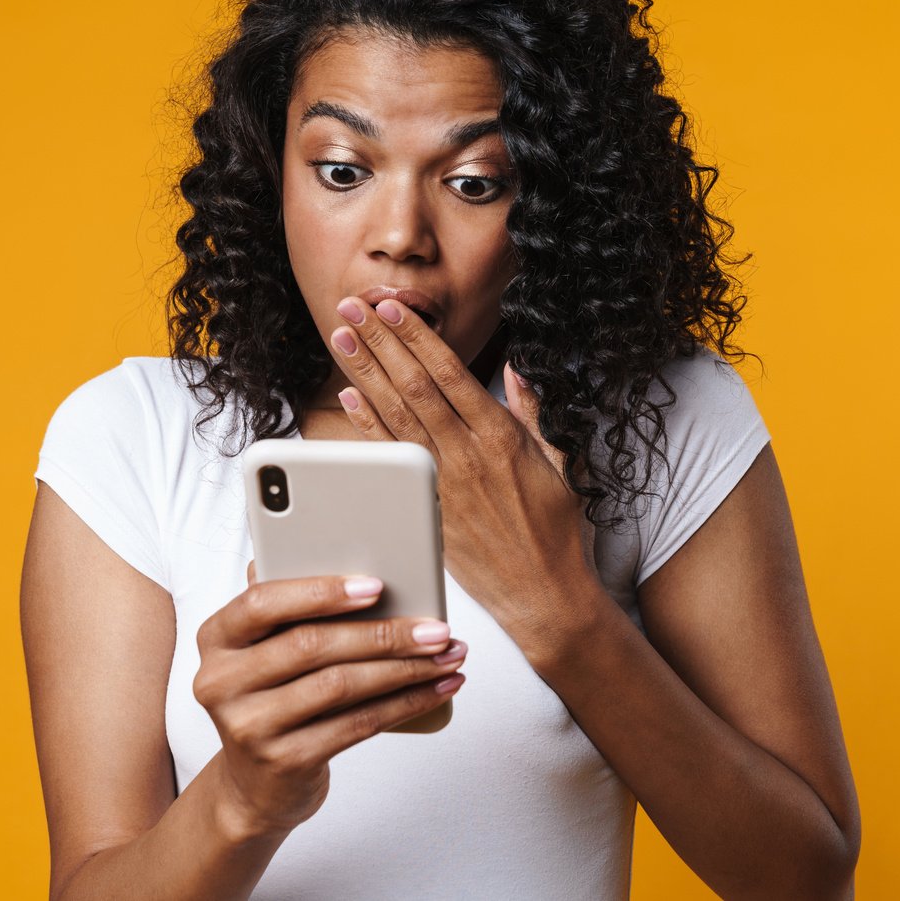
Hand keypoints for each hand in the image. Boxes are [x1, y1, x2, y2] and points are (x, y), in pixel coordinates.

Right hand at [193, 566, 466, 837]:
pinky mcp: (283, 761)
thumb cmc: (276, 694)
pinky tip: (437, 690)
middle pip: (311, 645)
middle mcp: (220, 681)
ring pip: (340, 685)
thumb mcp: (270, 649)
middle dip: (385, 633)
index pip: (262, 602)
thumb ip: (296, 608)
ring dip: (405, 669)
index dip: (320, 592)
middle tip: (437, 629)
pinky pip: (357, 725)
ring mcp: (248, 726)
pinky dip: (405, 704)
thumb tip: (364, 569)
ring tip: (448, 656)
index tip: (377, 586)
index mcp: (217, 637)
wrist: (256, 783)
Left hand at [327, 296, 599, 639]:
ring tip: (343, 337)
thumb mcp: (556, 461)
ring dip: (365, 373)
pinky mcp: (426, 508)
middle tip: (353, 307)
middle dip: (381, 342)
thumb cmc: (556, 529)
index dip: (416, 336)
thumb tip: (516, 370)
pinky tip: (348, 398)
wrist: (545, 593)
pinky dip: (367, 427)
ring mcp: (442, 482)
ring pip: (396, 415)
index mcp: (501, 436)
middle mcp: (467, 454)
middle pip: (414, 385)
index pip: (449, 373)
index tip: (393, 308)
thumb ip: (531, 412)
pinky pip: (390, 460)